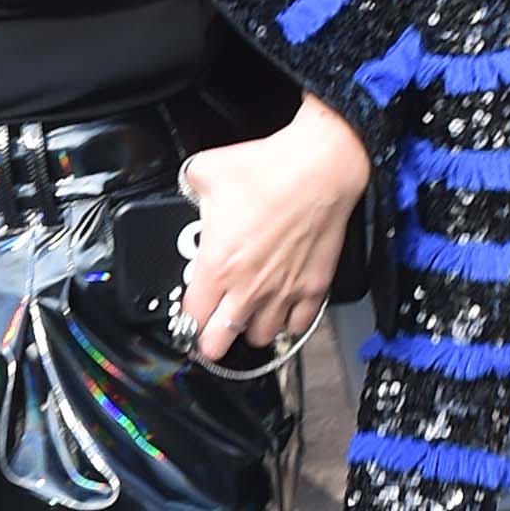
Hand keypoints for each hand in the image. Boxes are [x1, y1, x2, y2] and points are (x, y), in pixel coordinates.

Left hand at [180, 98, 370, 363]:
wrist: (320, 169)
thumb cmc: (269, 170)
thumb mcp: (207, 171)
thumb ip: (191, 186)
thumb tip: (191, 185)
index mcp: (217, 267)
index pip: (192, 315)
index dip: (188, 315)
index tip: (191, 311)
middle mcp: (248, 288)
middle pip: (220, 342)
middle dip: (211, 340)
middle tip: (212, 332)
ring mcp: (283, 293)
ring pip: (261, 337)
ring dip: (251, 330)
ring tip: (249, 316)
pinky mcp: (313, 288)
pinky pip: (298, 326)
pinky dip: (289, 322)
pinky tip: (283, 309)